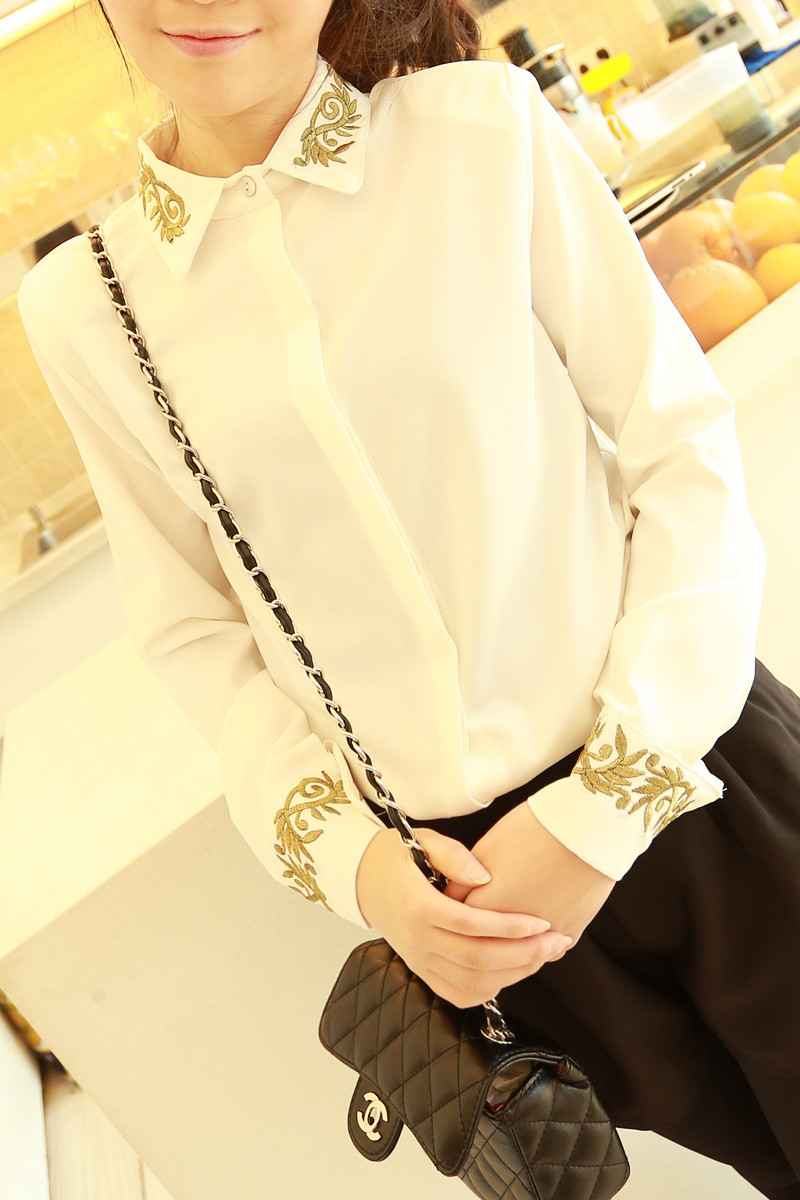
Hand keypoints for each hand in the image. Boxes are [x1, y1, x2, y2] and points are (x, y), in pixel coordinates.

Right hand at [355, 826, 573, 1008]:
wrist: (359, 878)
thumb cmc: (393, 855)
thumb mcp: (420, 840)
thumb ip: (453, 855)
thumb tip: (484, 877)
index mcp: (418, 907)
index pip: (470, 925)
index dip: (509, 927)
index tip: (541, 921)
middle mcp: (417, 940)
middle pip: (476, 959)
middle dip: (523, 954)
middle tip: (556, 941)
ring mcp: (417, 959)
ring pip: (471, 982)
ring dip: (513, 974)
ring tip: (543, 955)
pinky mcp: (420, 969)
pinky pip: (456, 993)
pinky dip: (488, 990)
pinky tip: (513, 973)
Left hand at [452, 802, 615, 955]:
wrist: (585, 828)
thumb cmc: (531, 830)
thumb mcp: (486, 849)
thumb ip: (465, 880)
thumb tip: (456, 898)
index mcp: (482, 908)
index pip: (456, 927)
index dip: (454, 918)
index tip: (454, 911)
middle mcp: (510, 931)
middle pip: (485, 950)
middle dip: (476, 941)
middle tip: (475, 930)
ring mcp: (542, 937)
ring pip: (517, 960)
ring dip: (508, 953)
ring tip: (503, 942)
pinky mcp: (569, 934)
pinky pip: (548, 954)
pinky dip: (539, 949)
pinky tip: (536, 939)